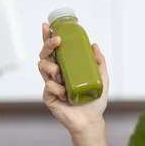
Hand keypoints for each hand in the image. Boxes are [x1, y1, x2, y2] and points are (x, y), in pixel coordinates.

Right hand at [38, 22, 108, 136]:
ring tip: (62, 75)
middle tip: (57, 41)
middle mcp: (56, 74)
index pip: (54, 50)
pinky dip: (57, 88)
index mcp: (66, 67)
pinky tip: (65, 95)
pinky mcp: (48, 96)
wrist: (91, 120)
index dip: (48, 37)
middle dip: (48, 44)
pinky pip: (49, 86)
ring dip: (52, 67)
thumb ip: (98, 62)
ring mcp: (50, 84)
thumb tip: (94, 45)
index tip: (47, 25)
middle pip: (45, 54)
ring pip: (43, 67)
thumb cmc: (94, 101)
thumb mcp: (101, 78)